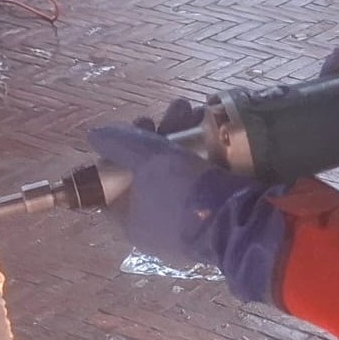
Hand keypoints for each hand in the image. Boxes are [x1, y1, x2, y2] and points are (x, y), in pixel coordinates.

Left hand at [87, 118, 288, 302]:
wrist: (242, 222)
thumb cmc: (184, 193)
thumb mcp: (148, 160)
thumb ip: (121, 144)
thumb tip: (96, 135)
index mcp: (131, 221)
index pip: (116, 182)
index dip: (122, 149)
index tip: (140, 125)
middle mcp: (155, 228)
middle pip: (148, 173)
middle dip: (162, 135)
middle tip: (175, 111)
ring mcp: (186, 226)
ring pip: (177, 174)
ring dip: (184, 139)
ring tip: (198, 111)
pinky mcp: (214, 219)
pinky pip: (200, 184)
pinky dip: (203, 159)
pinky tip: (213, 134)